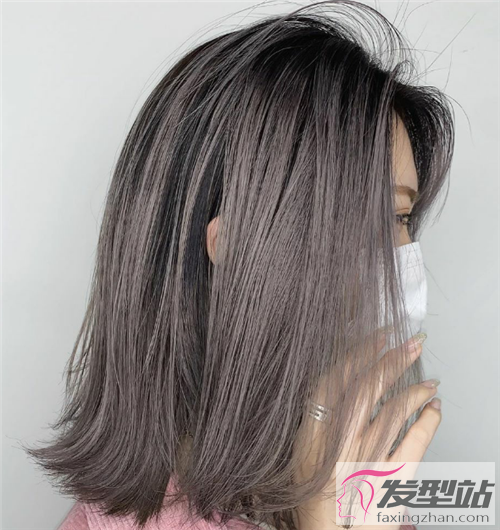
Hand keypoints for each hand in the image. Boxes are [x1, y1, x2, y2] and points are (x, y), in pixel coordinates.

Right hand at [294, 329, 441, 529]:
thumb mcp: (302, 447)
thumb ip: (316, 415)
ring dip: (415, 390)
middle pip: (370, 386)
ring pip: (395, 410)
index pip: (339, 377)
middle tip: (413, 341)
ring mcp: (368, 456)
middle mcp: (342, 438)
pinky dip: (428, 422)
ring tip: (430, 380)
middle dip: (393, 359)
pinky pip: (414, 443)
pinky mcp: (390, 476)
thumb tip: (334, 380)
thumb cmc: (312, 491)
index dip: (361, 353)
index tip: (378, 336)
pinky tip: (435, 409)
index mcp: (317, 428)